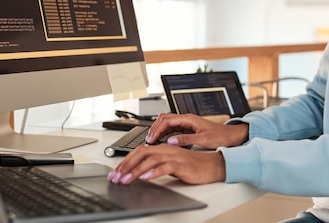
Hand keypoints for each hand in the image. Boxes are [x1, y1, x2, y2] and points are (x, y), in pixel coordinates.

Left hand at [108, 144, 224, 184]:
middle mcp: (167, 149)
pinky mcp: (182, 165)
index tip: (115, 173)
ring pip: (151, 160)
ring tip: (126, 180)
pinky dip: (155, 172)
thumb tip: (140, 173)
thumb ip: (157, 165)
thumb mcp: (171, 165)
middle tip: (116, 177)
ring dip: (136, 170)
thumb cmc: (193, 165)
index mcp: (163, 148)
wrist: (212, 165)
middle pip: (142, 153)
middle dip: (126, 165)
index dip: (125, 161)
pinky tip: (147, 178)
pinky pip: (166, 167)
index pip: (139, 151)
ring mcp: (174, 156)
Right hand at [145, 113, 247, 149]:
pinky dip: (164, 134)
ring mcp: (186, 123)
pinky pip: (172, 129)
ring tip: (152, 142)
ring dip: (158, 131)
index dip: (157, 129)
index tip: (151, 139)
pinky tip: (161, 142)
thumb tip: (170, 141)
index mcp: (189, 119)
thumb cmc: (220, 136)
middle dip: (154, 128)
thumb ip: (186, 140)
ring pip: (167, 124)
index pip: (167, 120)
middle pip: (164, 119)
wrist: (230, 135)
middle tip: (148, 140)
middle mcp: (186, 119)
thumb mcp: (203, 139)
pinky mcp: (187, 129)